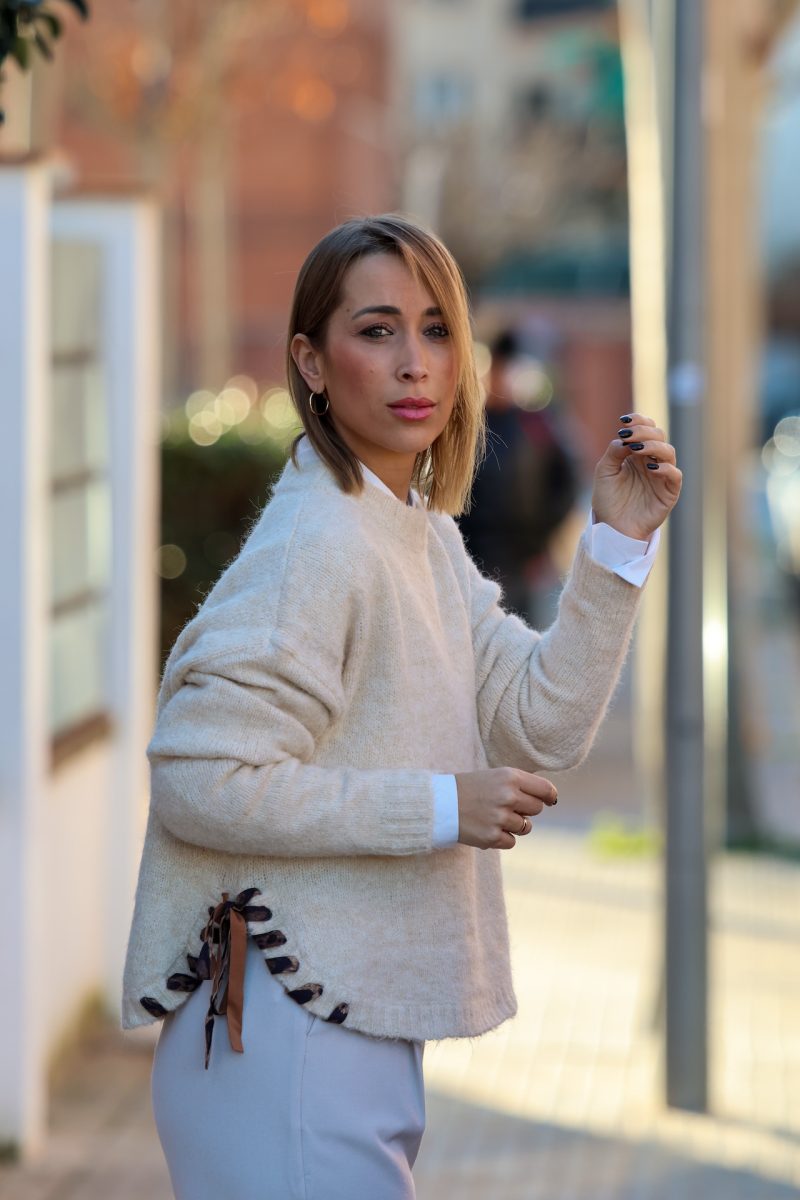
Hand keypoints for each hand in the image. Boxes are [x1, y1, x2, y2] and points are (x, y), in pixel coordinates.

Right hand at [455, 768, 557, 849]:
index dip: (550, 796)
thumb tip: (550, 798)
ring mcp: (500, 817)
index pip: (545, 789)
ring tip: (494, 817)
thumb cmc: (470, 788)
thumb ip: (521, 784)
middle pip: (537, 809)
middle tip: (507, 806)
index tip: (549, 800)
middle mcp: (507, 796)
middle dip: (526, 810)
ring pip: (525, 827)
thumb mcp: (496, 776)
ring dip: (514, 825)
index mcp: (510, 777)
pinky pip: (511, 842)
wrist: (439, 803)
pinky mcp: (492, 836)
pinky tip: (487, 828)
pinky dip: (502, 838)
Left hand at [591, 413, 681, 541]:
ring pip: (669, 451)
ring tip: (637, 449)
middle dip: (644, 432)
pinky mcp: (668, 492)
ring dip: (654, 446)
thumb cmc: (608, 500)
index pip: (645, 429)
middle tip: (628, 435)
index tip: (625, 420)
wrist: (611, 527)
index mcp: (637, 454)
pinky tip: (650, 468)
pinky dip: (665, 468)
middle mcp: (652, 461)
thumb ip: (613, 453)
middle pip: (658, 436)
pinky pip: (675, 475)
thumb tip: (624, 438)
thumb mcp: (604, 472)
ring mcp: (662, 476)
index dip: (639, 421)